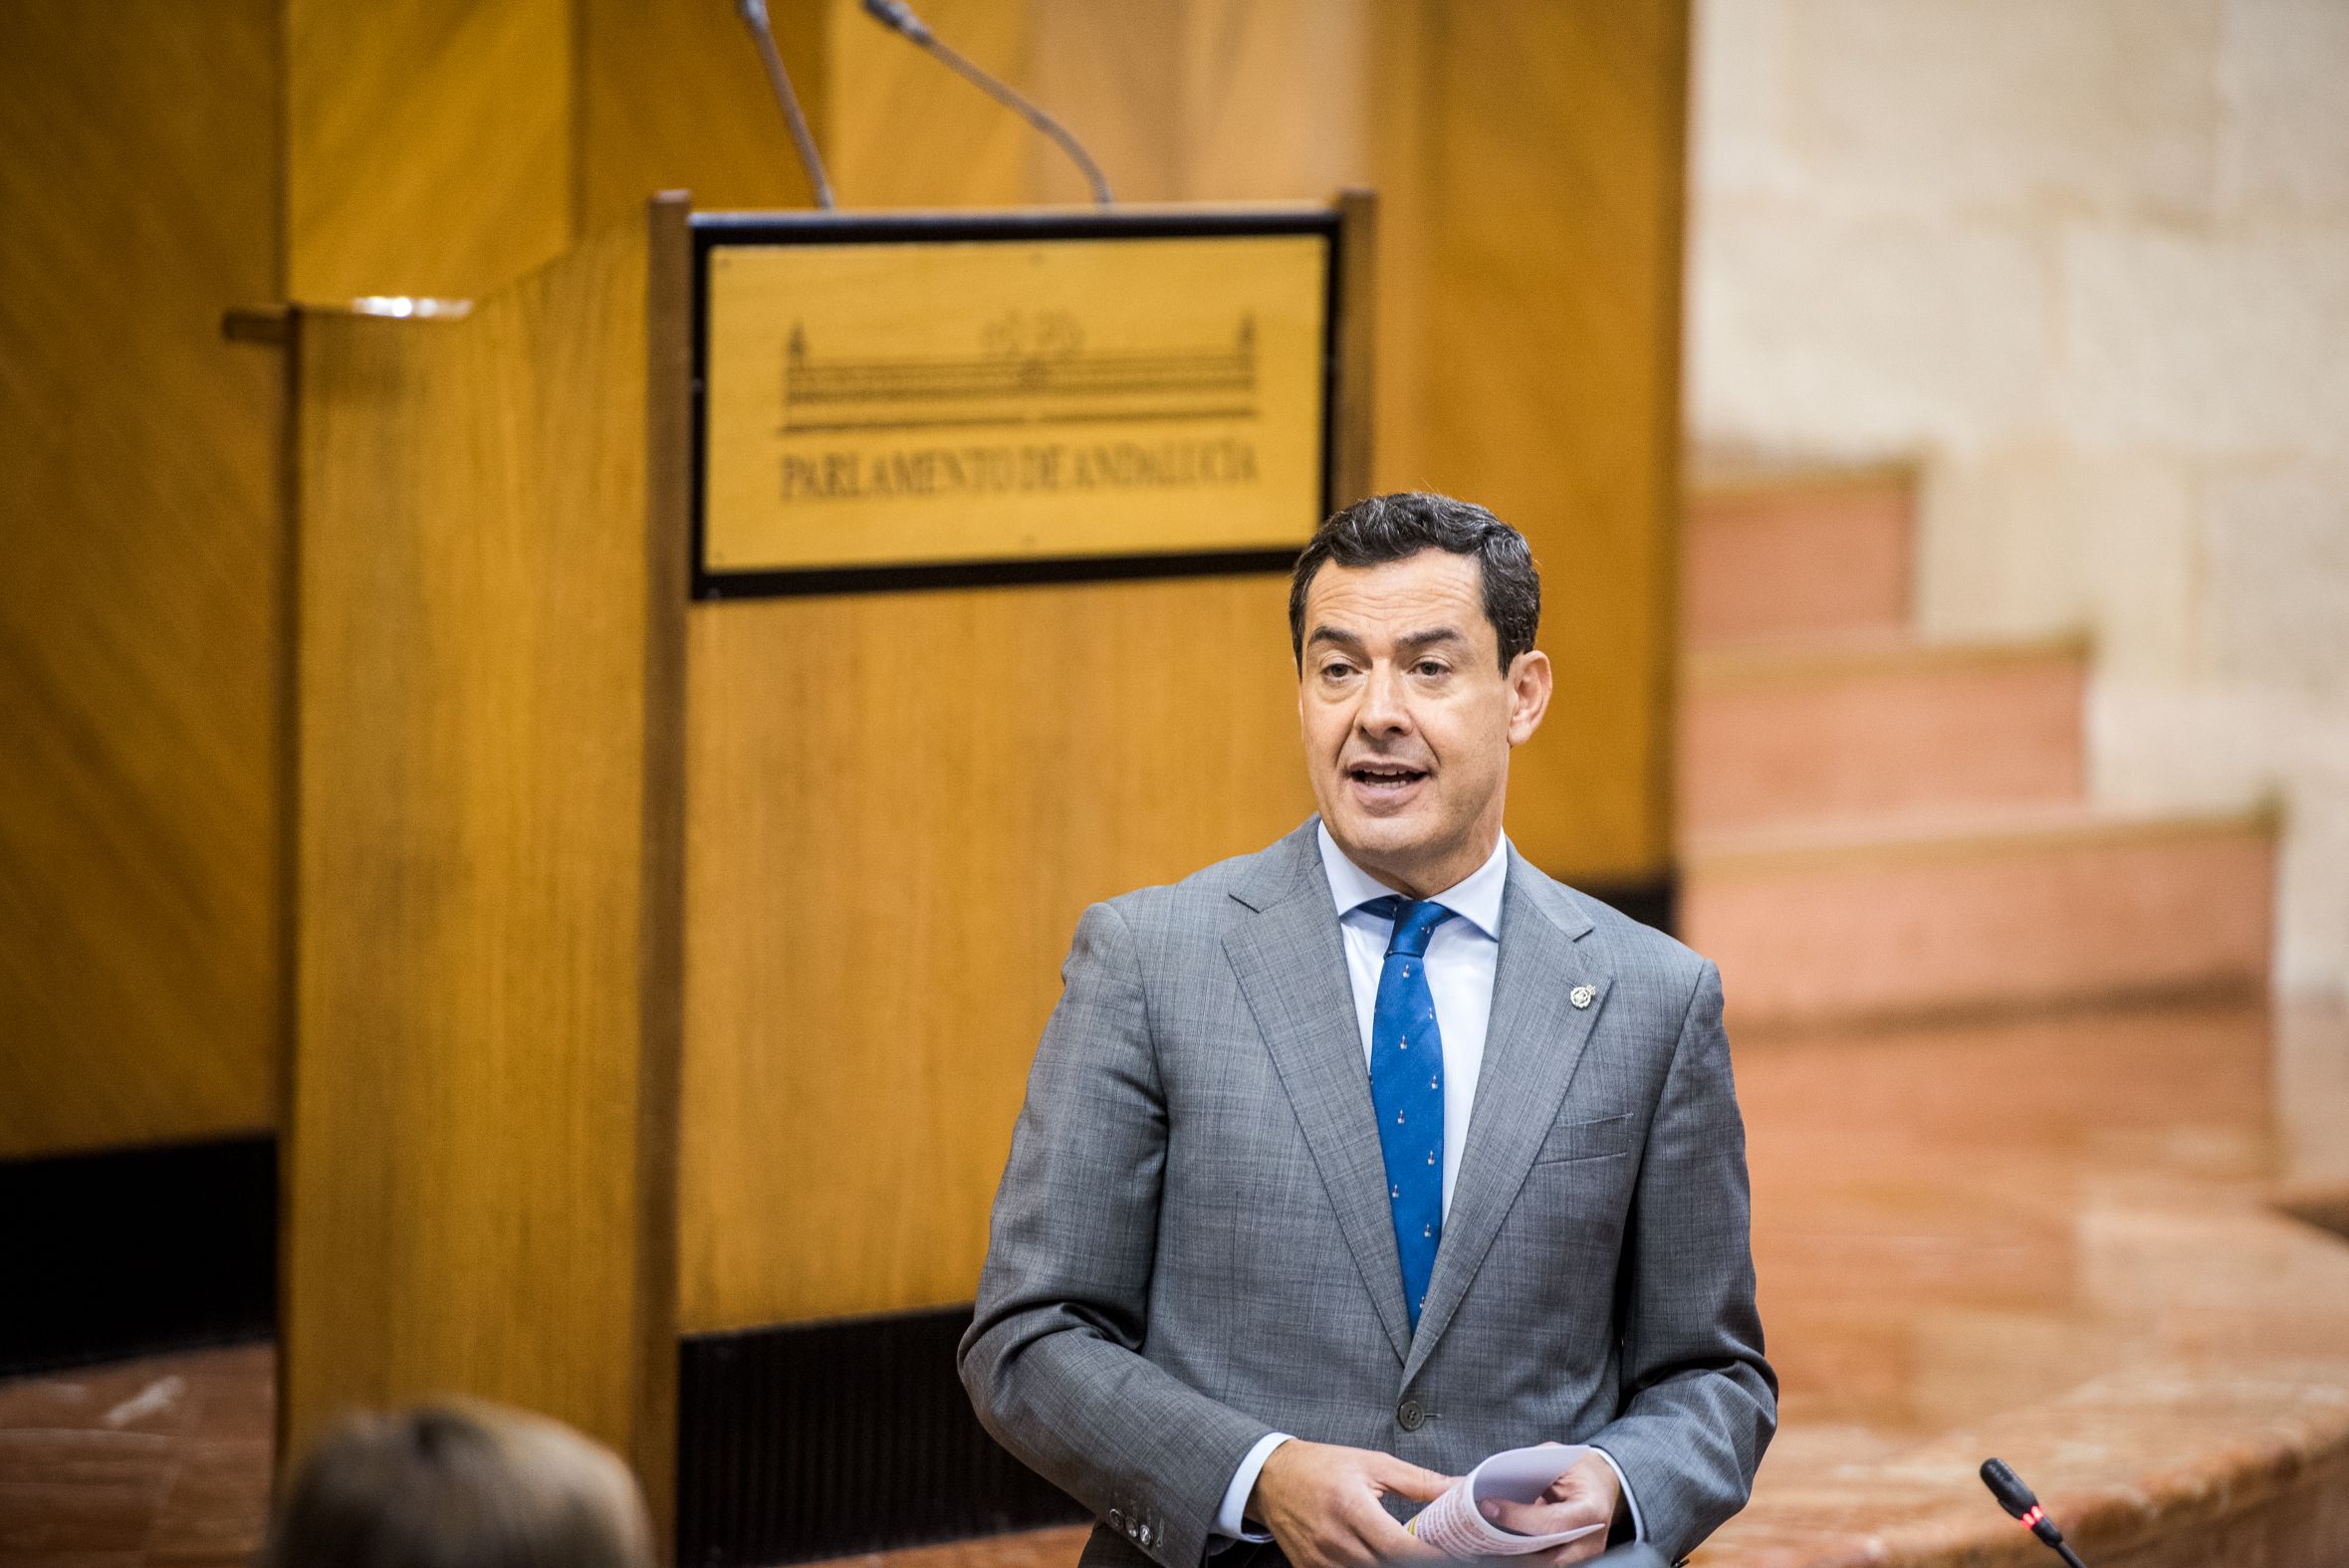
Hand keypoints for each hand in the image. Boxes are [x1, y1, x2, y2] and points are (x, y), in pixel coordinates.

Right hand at [1248, 1439, 1452, 1567]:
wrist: (1272, 1478)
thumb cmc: (1322, 1467)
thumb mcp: (1372, 1464)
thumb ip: (1418, 1481)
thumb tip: (1457, 1489)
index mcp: (1351, 1507)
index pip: (1399, 1547)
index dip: (1429, 1556)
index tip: (1452, 1553)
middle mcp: (1334, 1539)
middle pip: (1387, 1566)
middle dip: (1413, 1561)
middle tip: (1433, 1551)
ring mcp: (1320, 1561)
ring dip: (1389, 1564)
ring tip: (1403, 1553)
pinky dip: (1366, 1567)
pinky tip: (1375, 1556)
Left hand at [1475, 1452, 1621, 1565]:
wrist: (1601, 1482)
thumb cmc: (1577, 1467)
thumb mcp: (1552, 1458)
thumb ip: (1522, 1469)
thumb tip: (1481, 1482)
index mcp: (1590, 1510)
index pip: (1552, 1522)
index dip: (1518, 1517)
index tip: (1488, 1507)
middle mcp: (1590, 1540)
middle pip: (1546, 1556)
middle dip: (1510, 1545)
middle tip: (1479, 1531)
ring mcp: (1583, 1555)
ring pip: (1543, 1564)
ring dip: (1513, 1554)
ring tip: (1484, 1539)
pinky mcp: (1573, 1559)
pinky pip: (1544, 1561)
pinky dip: (1521, 1555)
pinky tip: (1499, 1543)